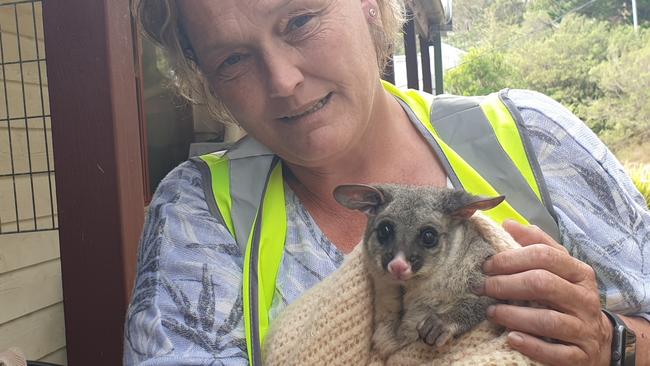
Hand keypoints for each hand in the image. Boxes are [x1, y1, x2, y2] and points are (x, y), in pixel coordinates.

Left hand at [475, 220, 612, 365]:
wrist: (598, 341)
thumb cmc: (568, 298)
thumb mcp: (559, 269)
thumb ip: (536, 244)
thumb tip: (508, 224)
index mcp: (579, 272)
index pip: (544, 256)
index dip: (511, 258)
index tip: (487, 265)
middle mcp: (585, 299)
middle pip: (542, 284)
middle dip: (506, 284)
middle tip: (483, 288)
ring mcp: (584, 329)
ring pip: (548, 320)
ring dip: (513, 315)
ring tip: (491, 313)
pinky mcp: (580, 356)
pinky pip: (555, 353)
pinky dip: (531, 346)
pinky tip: (511, 339)